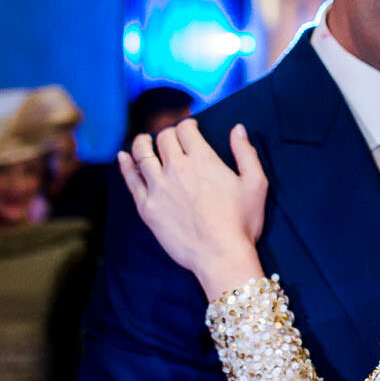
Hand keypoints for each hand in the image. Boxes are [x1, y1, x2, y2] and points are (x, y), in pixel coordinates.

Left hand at [119, 120, 268, 298]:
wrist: (221, 256)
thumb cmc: (241, 222)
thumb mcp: (256, 184)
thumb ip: (246, 153)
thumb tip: (238, 129)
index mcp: (202, 159)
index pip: (186, 129)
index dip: (187, 124)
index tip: (190, 128)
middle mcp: (177, 168)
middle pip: (164, 138)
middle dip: (168, 133)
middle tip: (171, 138)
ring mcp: (158, 187)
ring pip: (142, 154)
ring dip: (142, 143)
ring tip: (143, 141)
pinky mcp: (147, 207)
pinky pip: (131, 180)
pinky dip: (125, 165)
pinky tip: (123, 157)